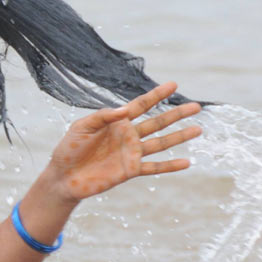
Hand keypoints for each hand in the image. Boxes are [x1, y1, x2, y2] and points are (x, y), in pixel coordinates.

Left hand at [46, 82, 201, 202]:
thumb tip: (125, 110)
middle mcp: (128, 136)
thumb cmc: (69, 149)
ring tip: (198, 129)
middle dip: (176, 114)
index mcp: (116, 122)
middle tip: (196, 106)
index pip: (141, 105)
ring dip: (179, 137)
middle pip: (157, 122)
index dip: (156, 95)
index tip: (174, 84)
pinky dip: (170, 165)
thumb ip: (102, 116)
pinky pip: (154, 167)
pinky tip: (187, 162)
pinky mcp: (130, 171)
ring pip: (161, 143)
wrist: (63, 176)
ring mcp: (131, 153)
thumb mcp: (82, 127)